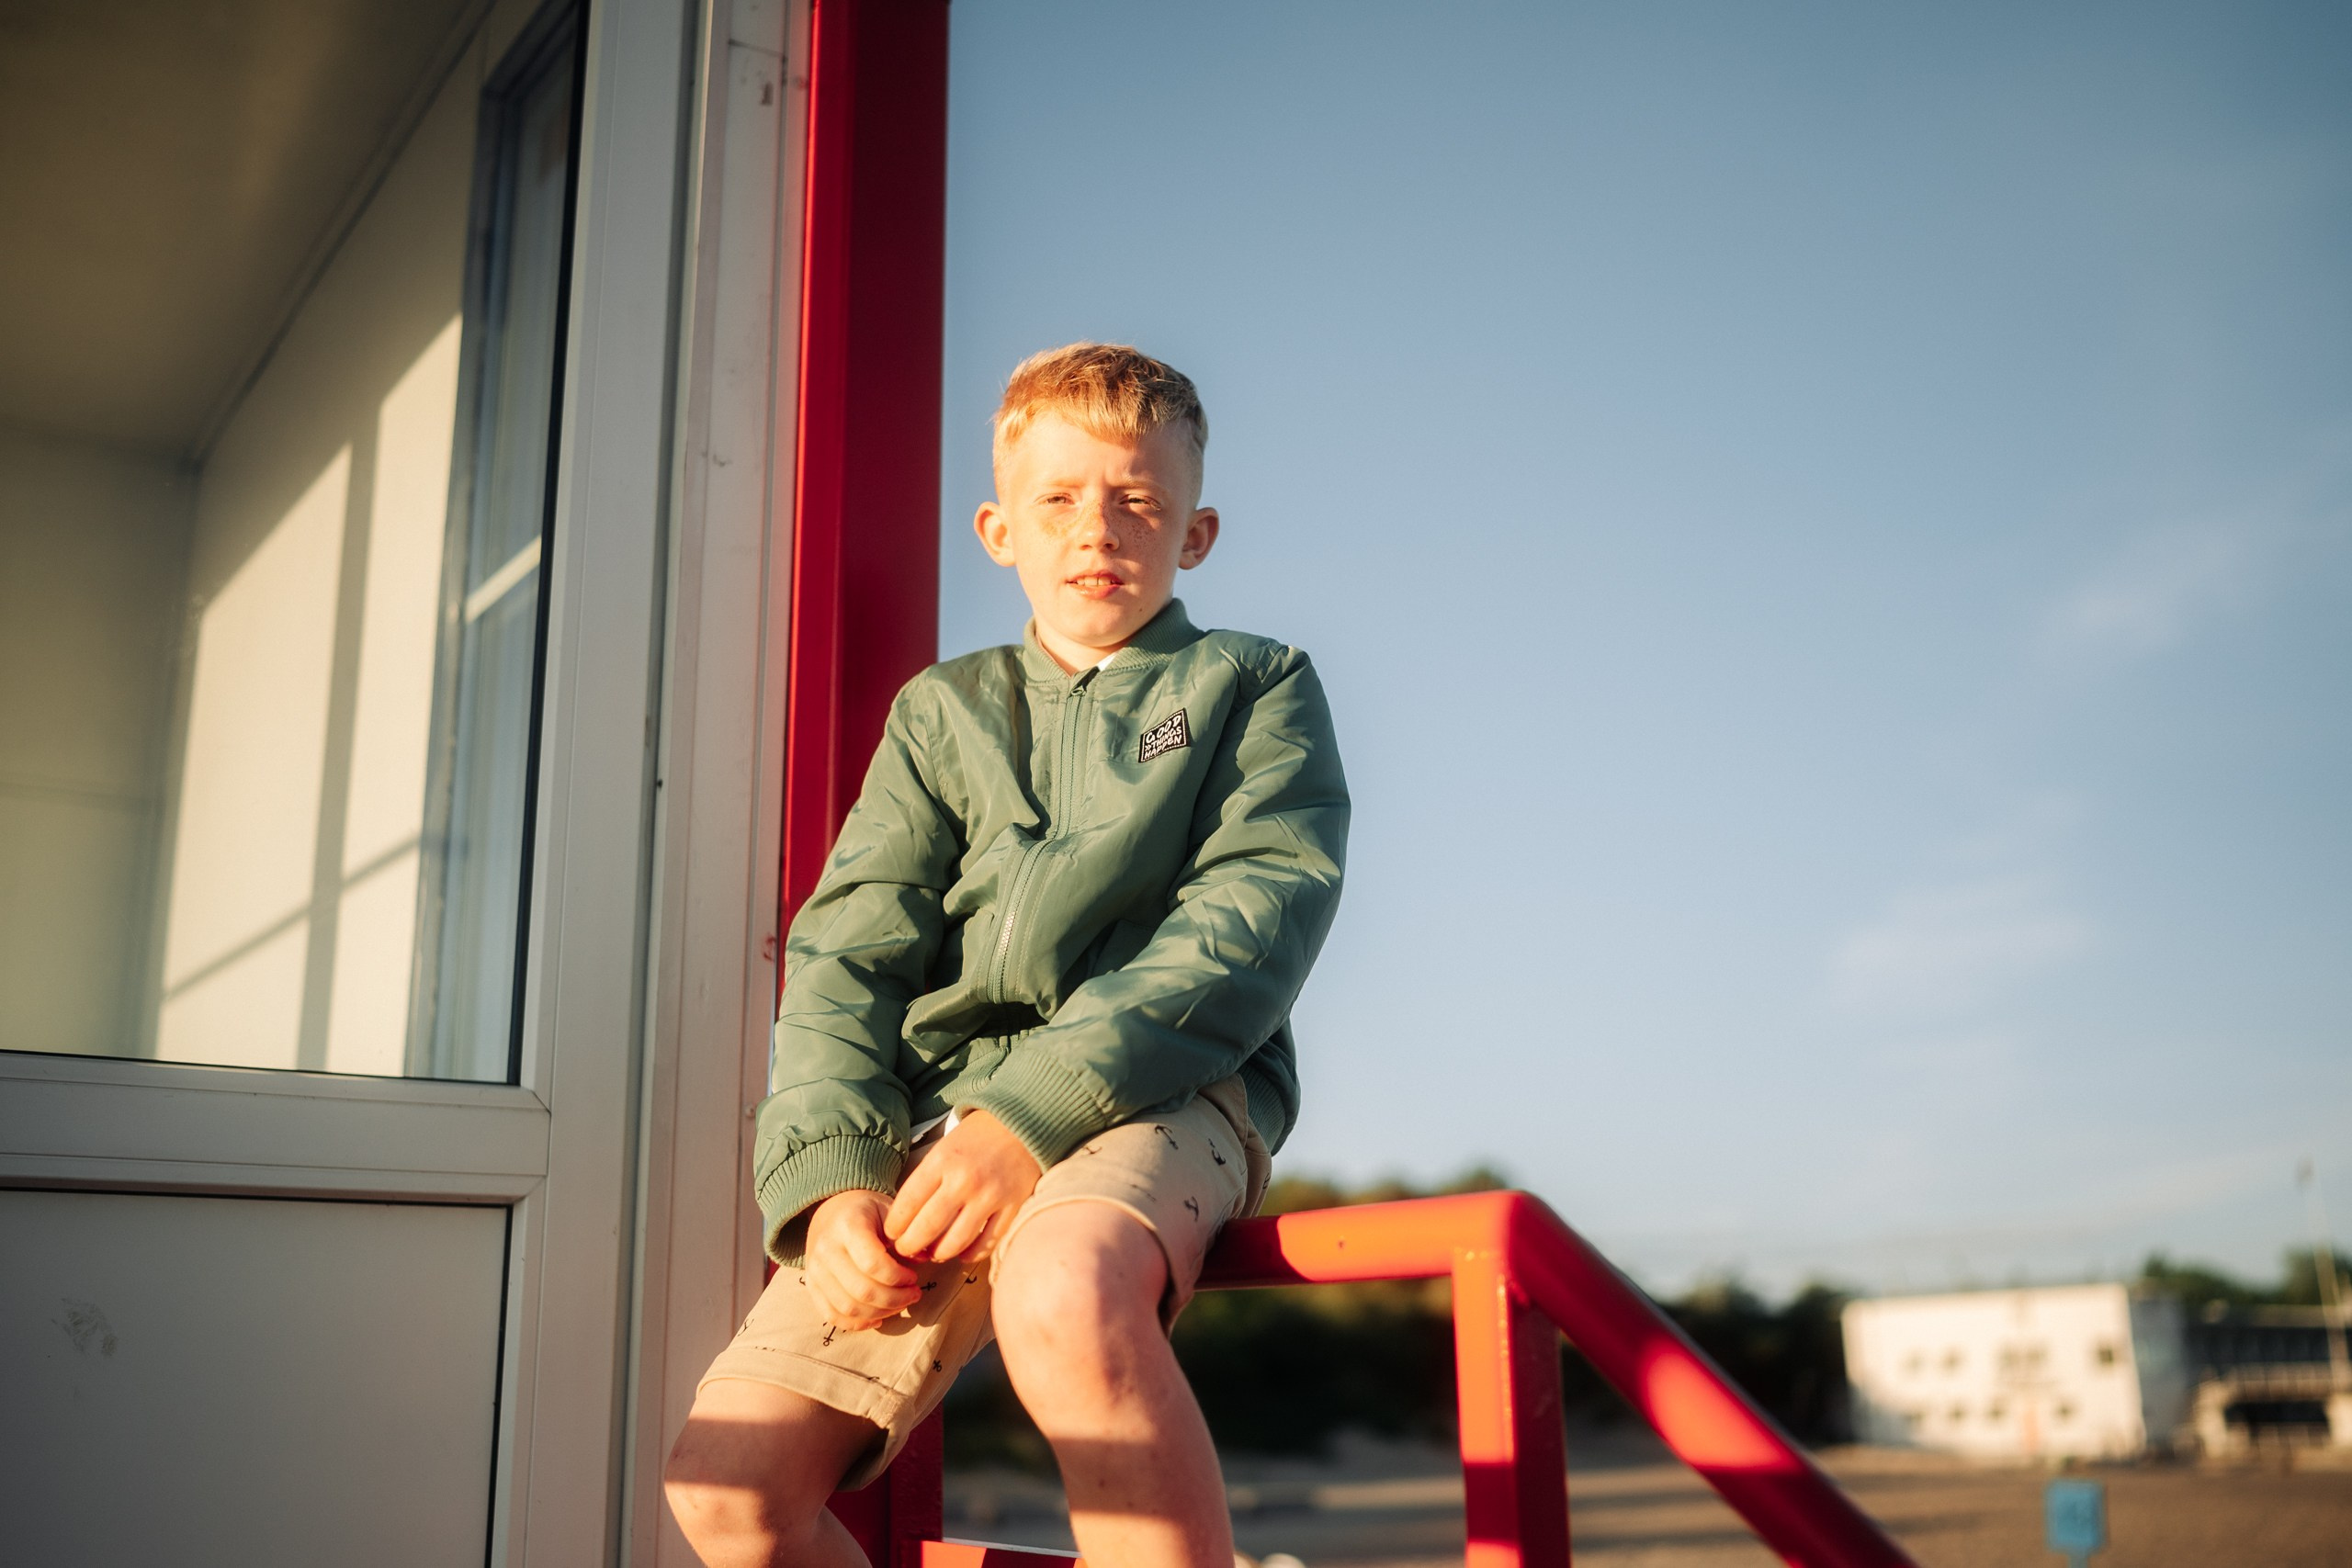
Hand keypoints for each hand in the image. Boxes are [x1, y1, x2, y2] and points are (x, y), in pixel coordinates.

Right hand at [804, 1189, 921, 1329]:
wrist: (833, 1211)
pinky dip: (857, 1324)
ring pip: (848, 1307)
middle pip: (861, 1290)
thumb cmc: (868, 1212)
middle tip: (913, 1295)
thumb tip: (924, 1258)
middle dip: (895, 1299)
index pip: (873, 1264)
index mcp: (848, 1225)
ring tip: (899, 1304)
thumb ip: (905, 1235)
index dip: (898, 1278)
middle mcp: (826, 1248)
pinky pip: (831, 1315)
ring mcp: (815, 1269)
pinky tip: (878, 1318)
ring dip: (880, 1313)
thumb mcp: (889, 1211)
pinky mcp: (811, 1285)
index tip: (914, 1277)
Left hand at [884, 1109, 1041, 1263]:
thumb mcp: (946, 1145)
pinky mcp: (1013, 1205)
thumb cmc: (980, 1134)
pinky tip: (963, 1253)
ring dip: (939, 1253)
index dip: (895, 1225)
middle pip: (927, 1227)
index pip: (907, 1203)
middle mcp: (964, 1180)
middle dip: (910, 1245)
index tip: (892, 1233)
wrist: (1025, 1121)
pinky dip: (972, 1253)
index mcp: (942, 1160)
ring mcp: (990, 1195)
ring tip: (934, 1253)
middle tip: (907, 1250)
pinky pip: (988, 1242)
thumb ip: (928, 1176)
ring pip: (956, 1241)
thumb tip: (907, 1214)